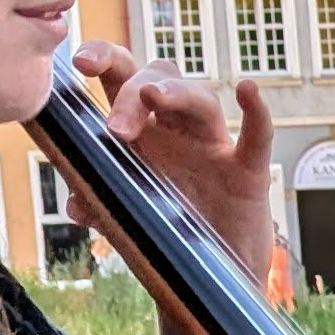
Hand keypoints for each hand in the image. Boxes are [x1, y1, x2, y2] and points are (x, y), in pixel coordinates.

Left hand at [74, 43, 273, 267]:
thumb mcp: (128, 219)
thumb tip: (77, 202)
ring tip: (152, 96)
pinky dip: (256, 112)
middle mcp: (177, 130)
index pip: (123, 78)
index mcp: (143, 131)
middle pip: (160, 77)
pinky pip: (257, 136)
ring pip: (202, 100)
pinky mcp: (247, 172)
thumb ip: (100, 207)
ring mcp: (214, 147)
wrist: (214, 275)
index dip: (105, 59)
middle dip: (133, 89)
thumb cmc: (171, 234)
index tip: (81, 62)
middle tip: (116, 129)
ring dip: (177, 94)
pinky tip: (247, 89)